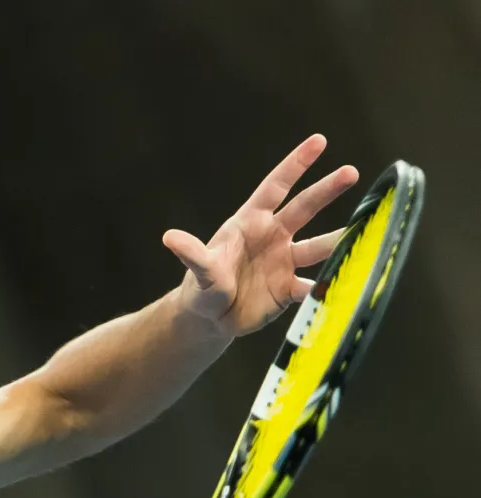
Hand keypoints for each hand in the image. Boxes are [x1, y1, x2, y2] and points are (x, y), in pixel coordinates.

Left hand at [164, 134, 359, 337]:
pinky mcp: (290, 289)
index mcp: (252, 222)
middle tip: (351, 172)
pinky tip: (347, 282)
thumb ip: (192, 255)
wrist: (210, 318)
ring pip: (319, 247)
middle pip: (305, 208)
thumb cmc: (203, 287)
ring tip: (366, 231)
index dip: (296, 164)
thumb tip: (170, 238)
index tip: (319, 141)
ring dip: (339, 240)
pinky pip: (314, 284)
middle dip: (327, 189)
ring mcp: (285, 262)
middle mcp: (274, 237)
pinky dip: (329, 284)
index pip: (276, 187)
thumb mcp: (200, 270)